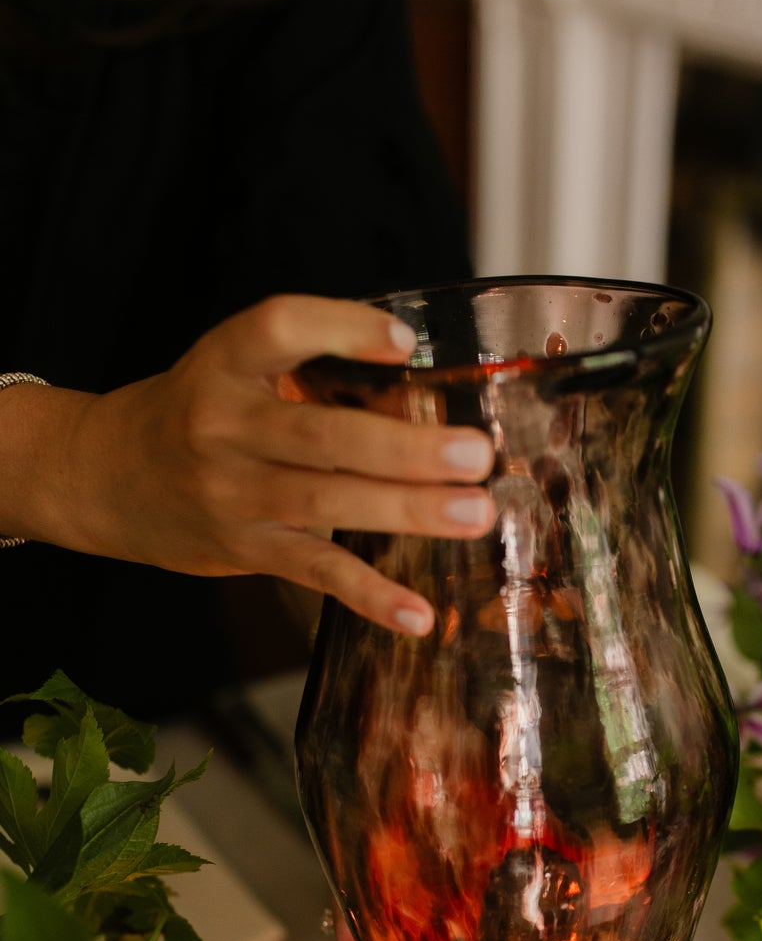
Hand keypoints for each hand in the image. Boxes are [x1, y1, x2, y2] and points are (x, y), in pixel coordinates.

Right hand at [7, 294, 495, 632]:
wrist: (105, 475)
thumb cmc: (198, 414)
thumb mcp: (236, 370)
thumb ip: (314, 375)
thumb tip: (430, 395)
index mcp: (226, 361)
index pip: (279, 326)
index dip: (341, 328)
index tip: (404, 342)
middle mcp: (224, 424)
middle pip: (321, 434)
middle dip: (405, 447)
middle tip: (476, 452)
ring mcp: (231, 491)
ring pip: (325, 501)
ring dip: (406, 510)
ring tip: (474, 513)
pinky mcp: (242, 548)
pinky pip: (314, 571)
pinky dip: (368, 595)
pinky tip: (417, 614)